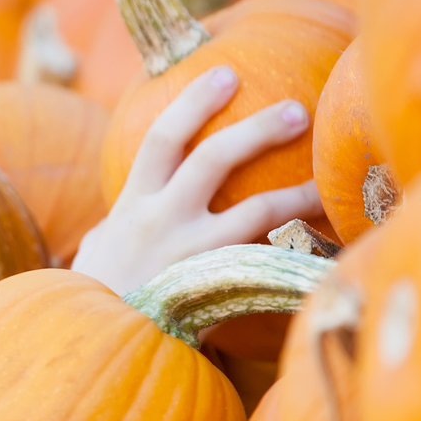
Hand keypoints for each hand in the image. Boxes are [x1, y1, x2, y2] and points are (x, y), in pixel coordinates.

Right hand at [70, 65, 322, 295]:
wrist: (93, 346)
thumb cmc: (92, 302)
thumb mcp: (93, 256)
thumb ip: (106, 234)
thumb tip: (106, 229)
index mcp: (131, 205)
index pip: (163, 139)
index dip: (195, 102)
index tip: (226, 73)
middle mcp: (161, 220)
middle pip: (213, 158)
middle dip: (257, 130)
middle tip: (297, 109)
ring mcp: (191, 254)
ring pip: (255, 210)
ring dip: (296, 192)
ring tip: (325, 181)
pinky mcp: (215, 288)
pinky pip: (267, 265)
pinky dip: (298, 256)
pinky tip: (327, 250)